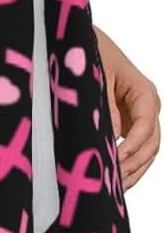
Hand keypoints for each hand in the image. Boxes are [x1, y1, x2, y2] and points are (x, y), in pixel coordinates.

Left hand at [94, 25, 160, 190]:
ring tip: (116, 190)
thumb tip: (107, 139)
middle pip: (152, 143)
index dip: (133, 144)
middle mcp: (148, 106)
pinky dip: (128, 166)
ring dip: (134, 170)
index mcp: (144, 92)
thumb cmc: (89, 54)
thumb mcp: (95, 80)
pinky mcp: (128, 124)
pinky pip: (134, 149)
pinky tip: (115, 183)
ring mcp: (139, 117)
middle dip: (135, 163)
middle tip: (114, 182)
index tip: (117, 158)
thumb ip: (104, 109)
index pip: (146, 125)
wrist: (81, 42)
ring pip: (147, 151)